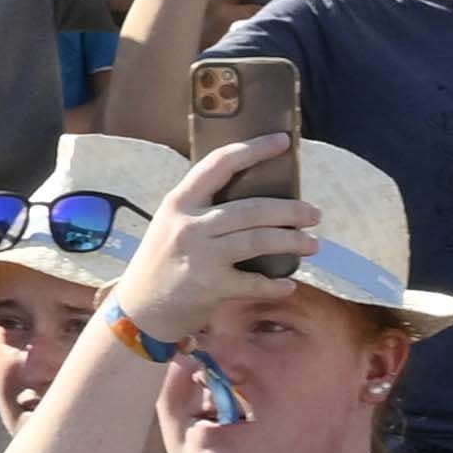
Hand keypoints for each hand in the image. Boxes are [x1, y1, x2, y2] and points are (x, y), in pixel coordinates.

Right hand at [110, 150, 317, 350]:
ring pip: (258, 240)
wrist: (138, 311)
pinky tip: (288, 284)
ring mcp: (200, 256)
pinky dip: (276, 285)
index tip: (282, 141)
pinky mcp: (209, 287)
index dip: (254, 149)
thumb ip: (204, 209)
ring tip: (313, 244)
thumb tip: (259, 199)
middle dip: (291, 210)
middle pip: (252, 209)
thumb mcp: (172, 225)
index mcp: (180, 202)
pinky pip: (254, 283)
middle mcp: (189, 225)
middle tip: (314, 214)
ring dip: (293, 241)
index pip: (219, 164)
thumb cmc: (163, 263)